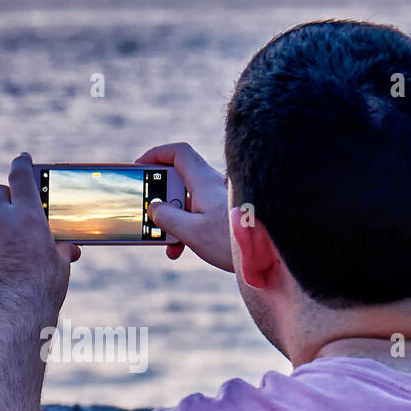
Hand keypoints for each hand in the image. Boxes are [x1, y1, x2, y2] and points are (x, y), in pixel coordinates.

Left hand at [0, 154, 79, 321]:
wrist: (17, 314)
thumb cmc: (45, 288)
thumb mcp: (61, 264)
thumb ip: (60, 248)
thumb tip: (68, 247)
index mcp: (28, 216)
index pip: (21, 176)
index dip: (21, 163)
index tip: (23, 157)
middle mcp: (1, 222)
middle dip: (4, 195)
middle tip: (12, 206)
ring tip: (12, 254)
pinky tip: (1, 273)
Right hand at [135, 142, 233, 271]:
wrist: (270, 256)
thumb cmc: (234, 242)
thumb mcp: (192, 232)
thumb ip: (168, 218)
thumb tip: (155, 207)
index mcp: (204, 182)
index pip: (179, 153)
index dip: (157, 154)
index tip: (141, 167)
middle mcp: (213, 186)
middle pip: (180, 179)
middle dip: (161, 196)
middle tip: (150, 212)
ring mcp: (221, 200)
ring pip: (188, 200)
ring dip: (173, 218)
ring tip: (166, 241)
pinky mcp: (226, 215)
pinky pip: (199, 213)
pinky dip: (186, 226)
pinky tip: (182, 248)